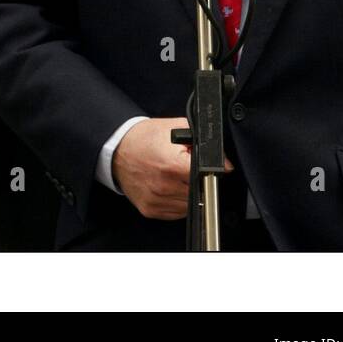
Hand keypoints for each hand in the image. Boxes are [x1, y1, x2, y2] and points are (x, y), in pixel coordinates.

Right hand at [111, 117, 233, 219]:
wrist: (118, 148)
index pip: (204, 176)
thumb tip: (224, 162)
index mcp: (171, 165)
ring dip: (188, 194)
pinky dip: (177, 202)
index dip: (209, 171)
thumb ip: (202, 142)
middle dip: (197, 180)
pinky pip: (175, 213)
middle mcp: (163, 186)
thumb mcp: (175, 128)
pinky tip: (169, 186)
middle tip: (185, 168)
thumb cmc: (144, 138)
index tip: (209, 169)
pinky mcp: (150, 210)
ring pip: (189, 206)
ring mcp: (156, 200)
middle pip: (198, 192)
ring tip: (175, 176)